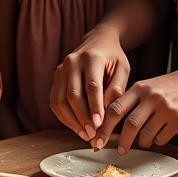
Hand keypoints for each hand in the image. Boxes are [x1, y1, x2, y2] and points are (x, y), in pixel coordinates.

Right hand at [50, 26, 130, 140]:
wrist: (98, 42)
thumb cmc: (113, 58)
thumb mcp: (123, 69)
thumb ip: (117, 88)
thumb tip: (106, 111)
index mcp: (91, 58)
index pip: (91, 86)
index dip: (95, 107)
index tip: (99, 125)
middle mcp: (71, 62)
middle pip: (73, 95)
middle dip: (83, 118)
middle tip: (93, 135)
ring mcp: (60, 69)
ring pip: (60, 100)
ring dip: (72, 121)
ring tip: (85, 134)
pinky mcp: (55, 77)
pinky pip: (54, 101)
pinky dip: (64, 117)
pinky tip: (76, 126)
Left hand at [91, 67, 177, 154]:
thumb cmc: (166, 88)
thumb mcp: (145, 87)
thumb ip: (129, 102)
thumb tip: (109, 126)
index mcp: (138, 89)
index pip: (115, 109)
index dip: (104, 127)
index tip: (97, 139)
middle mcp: (151, 97)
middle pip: (130, 124)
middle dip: (122, 141)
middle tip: (119, 151)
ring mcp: (165, 108)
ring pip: (146, 134)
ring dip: (142, 142)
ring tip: (144, 140)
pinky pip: (161, 138)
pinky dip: (157, 140)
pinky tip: (160, 134)